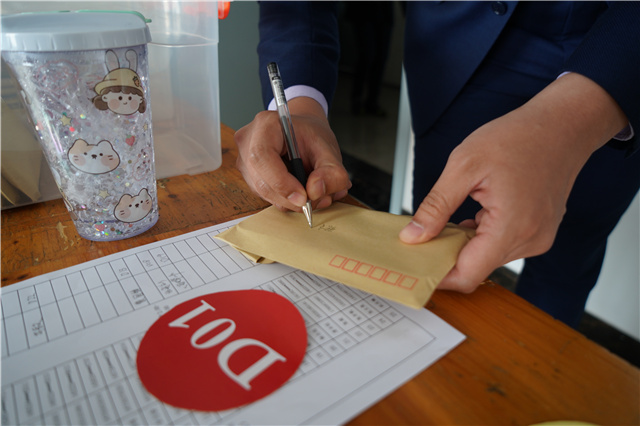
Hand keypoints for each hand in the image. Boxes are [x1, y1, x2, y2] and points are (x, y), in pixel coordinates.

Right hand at [235, 97, 350, 210]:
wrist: (303, 134)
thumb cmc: (311, 136)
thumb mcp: (329, 150)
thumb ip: (331, 172)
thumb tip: (315, 191)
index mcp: (266, 125)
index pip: (262, 156)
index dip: (281, 182)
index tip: (303, 197)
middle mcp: (248, 141)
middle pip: (260, 180)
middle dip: (288, 197)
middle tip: (313, 201)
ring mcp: (244, 160)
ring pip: (262, 192)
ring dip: (288, 201)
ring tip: (310, 192)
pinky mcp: (248, 175)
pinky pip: (264, 195)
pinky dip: (284, 199)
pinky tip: (297, 190)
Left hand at [399, 73, 627, 292]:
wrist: (562, 124)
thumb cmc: (519, 137)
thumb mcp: (464, 166)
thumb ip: (436, 207)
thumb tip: (413, 236)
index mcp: (512, 228)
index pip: (468, 275)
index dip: (438, 277)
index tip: (415, 268)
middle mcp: (530, 240)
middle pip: (477, 267)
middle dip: (447, 256)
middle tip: (422, 237)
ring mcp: (539, 238)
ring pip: (489, 257)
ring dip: (465, 244)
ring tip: (450, 218)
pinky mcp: (540, 232)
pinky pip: (503, 245)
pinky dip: (483, 236)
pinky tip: (474, 214)